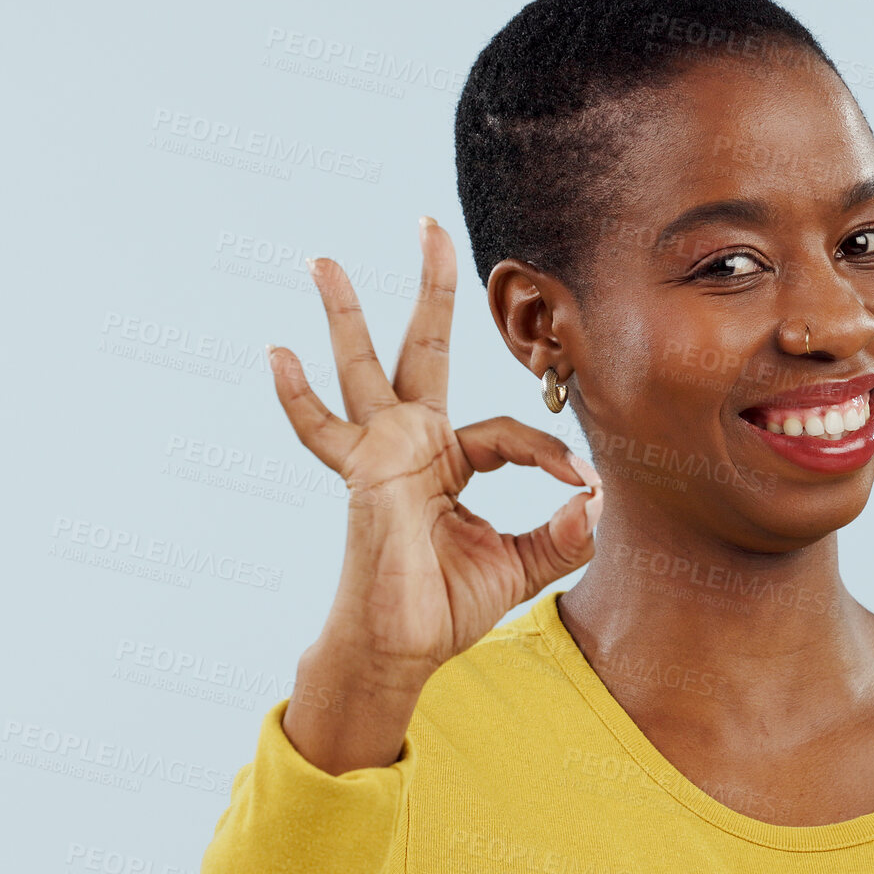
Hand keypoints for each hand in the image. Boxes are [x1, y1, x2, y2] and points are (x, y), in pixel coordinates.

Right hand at [269, 217, 600, 768]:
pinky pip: (323, 433)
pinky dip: (297, 398)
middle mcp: (411, 445)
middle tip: (428, 223)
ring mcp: (380, 455)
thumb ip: (561, 534)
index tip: (584, 482)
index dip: (551, 454)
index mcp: (449, 460)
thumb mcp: (522, 566)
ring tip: (323, 259)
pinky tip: (275, 354)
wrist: (400, 650)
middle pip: (424, 350)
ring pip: (363, 368)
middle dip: (430, 289)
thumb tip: (598, 502)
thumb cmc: (447, 606)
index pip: (509, 434)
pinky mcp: (362, 477)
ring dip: (344, 313)